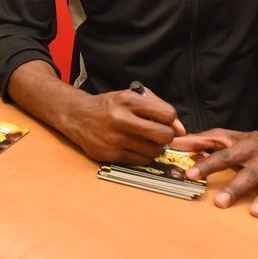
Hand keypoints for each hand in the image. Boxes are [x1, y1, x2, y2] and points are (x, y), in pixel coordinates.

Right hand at [60, 88, 185, 164]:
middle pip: (164, 135)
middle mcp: (121, 119)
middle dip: (166, 136)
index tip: (163, 120)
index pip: (167, 114)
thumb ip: (157, 107)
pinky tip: (134, 147)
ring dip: (154, 147)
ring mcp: (115, 139)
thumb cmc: (109, 106)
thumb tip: (180, 130)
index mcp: (128, 101)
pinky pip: (141, 161)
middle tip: (158, 134)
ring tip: (144, 140)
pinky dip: (142, 155)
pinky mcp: (110, 154)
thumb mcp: (130, 97)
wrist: (77, 116)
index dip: (170, 119)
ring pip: (154, 151)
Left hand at [171, 126, 257, 216]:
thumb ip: (201, 141)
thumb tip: (174, 142)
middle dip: (236, 188)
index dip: (207, 165)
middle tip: (220, 203)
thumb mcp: (227, 137)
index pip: (223, 156)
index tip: (190, 174)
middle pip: (249, 174)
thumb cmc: (251, 142)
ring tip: (255, 212)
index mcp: (246, 147)